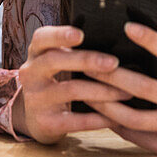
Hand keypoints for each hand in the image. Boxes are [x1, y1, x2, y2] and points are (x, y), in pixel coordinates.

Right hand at [12, 25, 132, 143]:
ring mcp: (36, 99)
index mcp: (36, 53)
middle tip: (114, 63)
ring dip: (102, 91)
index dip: (60, 34)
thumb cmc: (57, 80)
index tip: (81, 34)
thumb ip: (75, 49)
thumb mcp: (57, 61)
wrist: (37, 119)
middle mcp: (31, 74)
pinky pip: (76, 120)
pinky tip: (116, 117)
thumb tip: (118, 39)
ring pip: (71, 90)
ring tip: (126, 92)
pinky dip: (98, 118)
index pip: (42, 37)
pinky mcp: (45, 123)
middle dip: (87, 60)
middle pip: (55, 60)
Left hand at [86, 19, 156, 155]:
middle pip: (144, 87)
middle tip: (88, 64)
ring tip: (85, 90)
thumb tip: (139, 9)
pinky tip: (97, 112)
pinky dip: (113, 123)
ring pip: (134, 117)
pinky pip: (134, 134)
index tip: (126, 26)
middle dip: (112, 76)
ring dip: (105, 104)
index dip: (150, 39)